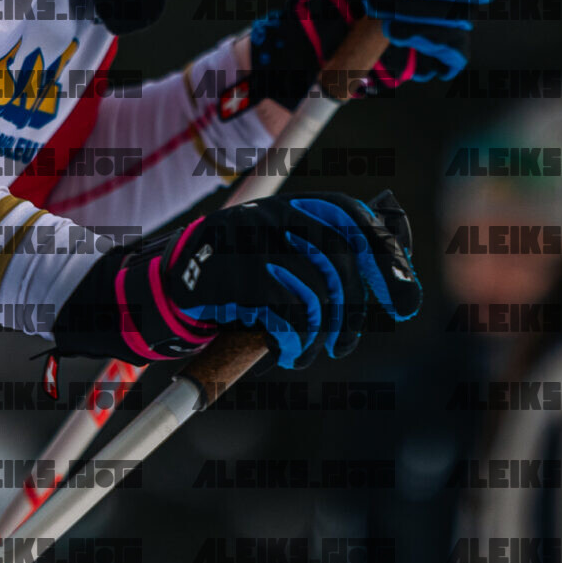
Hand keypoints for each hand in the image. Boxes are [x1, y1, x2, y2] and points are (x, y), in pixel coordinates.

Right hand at [53, 192, 422, 369]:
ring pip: (315, 289)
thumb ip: (335, 243)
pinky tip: (284, 352)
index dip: (386, 256)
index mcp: (288, 209)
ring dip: (319, 333)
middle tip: (345, 341)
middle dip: (355, 307)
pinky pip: (283, 312)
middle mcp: (271, 218)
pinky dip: (290, 341)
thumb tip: (397, 219)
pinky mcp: (231, 278)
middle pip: (340, 256)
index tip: (404, 302)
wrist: (158, 292)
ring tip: (307, 351)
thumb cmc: (232, 281)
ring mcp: (249, 246)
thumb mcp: (284, 259)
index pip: (353, 216)